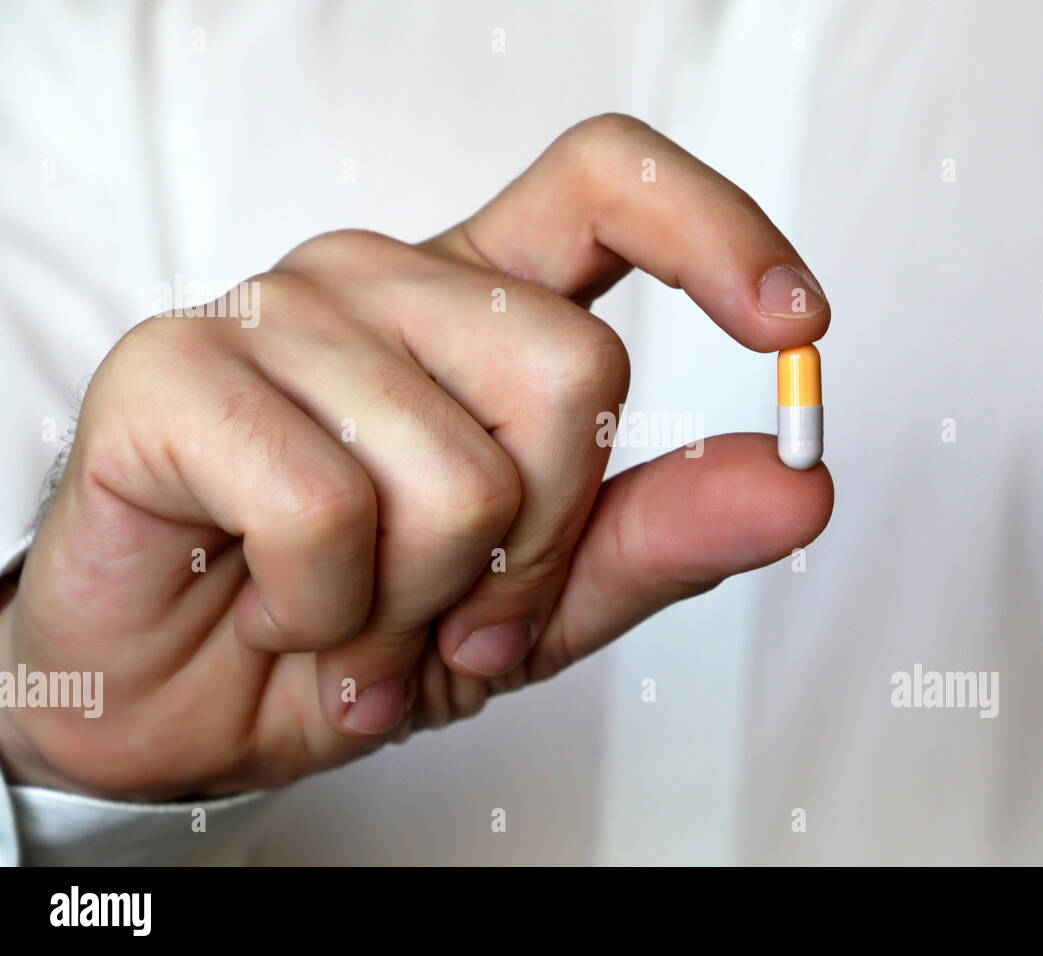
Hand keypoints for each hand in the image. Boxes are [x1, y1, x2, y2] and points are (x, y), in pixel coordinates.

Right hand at [0, 114, 832, 800]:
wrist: (181, 700)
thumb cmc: (353, 623)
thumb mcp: (536, 599)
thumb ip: (659, 532)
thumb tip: (799, 483)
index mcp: (479, 306)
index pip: (610, 185)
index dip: (718, 229)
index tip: (795, 320)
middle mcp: (386, 282)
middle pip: (577, 372)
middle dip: (541, 547)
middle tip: (457, 610)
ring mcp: (277, 312)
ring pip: (457, 472)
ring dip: (417, 604)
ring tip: (350, 617)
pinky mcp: (174, 367)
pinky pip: (325, 510)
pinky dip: (322, 613)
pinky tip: (277, 609)